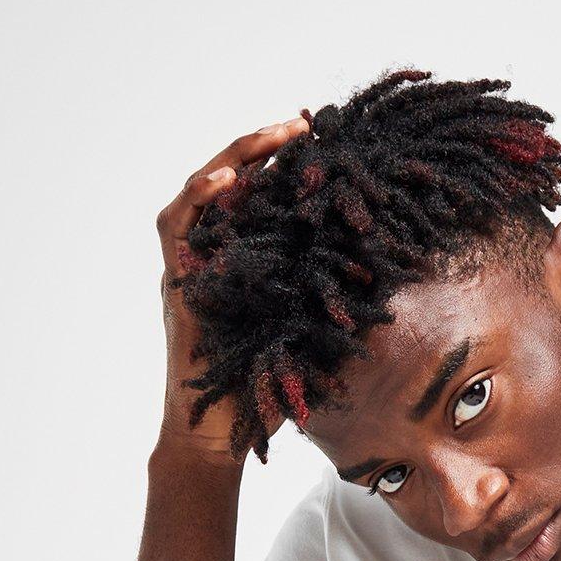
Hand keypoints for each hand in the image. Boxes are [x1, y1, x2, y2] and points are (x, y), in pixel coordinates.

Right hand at [154, 117, 309, 463]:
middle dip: (263, 150)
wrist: (222, 438)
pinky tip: (227, 182)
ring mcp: (188, 269)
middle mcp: (210, 259)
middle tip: (300, 123)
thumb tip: (383, 279)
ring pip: (200, 194)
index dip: (285, 169)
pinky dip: (200, 200)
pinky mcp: (176, 285)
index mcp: (241, 265)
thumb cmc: (267, 394)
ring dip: (235, 161)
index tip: (321, 145)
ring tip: (271, 137)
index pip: (259, 201)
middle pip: (230, 186)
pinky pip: (179, 230)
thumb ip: (327, 303)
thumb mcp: (308, 336)